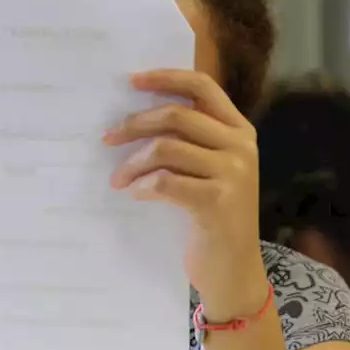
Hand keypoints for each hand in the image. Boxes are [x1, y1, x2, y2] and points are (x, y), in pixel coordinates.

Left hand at [104, 70, 267, 320]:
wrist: (234, 271)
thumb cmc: (214, 220)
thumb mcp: (213, 172)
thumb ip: (192, 142)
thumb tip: (138, 116)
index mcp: (241, 132)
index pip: (203, 86)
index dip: (165, 78)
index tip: (131, 81)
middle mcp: (242, 148)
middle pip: (176, 114)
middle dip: (135, 124)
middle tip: (108, 138)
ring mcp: (233, 174)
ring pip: (165, 148)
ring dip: (132, 163)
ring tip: (118, 178)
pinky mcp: (216, 201)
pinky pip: (164, 180)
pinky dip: (142, 186)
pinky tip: (135, 195)